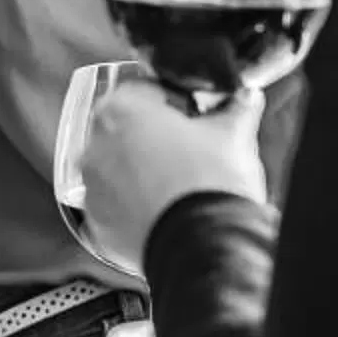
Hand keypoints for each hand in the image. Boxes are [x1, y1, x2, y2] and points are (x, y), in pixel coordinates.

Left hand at [76, 83, 270, 271]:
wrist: (206, 246)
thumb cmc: (211, 185)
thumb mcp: (233, 134)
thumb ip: (237, 107)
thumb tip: (245, 99)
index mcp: (120, 109)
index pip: (146, 89)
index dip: (176, 101)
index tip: (193, 115)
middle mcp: (95, 146)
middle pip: (126, 129)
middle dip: (154, 137)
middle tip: (188, 151)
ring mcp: (93, 188)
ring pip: (118, 168)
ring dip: (142, 171)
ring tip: (179, 184)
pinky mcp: (98, 225)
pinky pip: (115, 206)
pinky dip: (135, 206)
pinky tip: (165, 210)